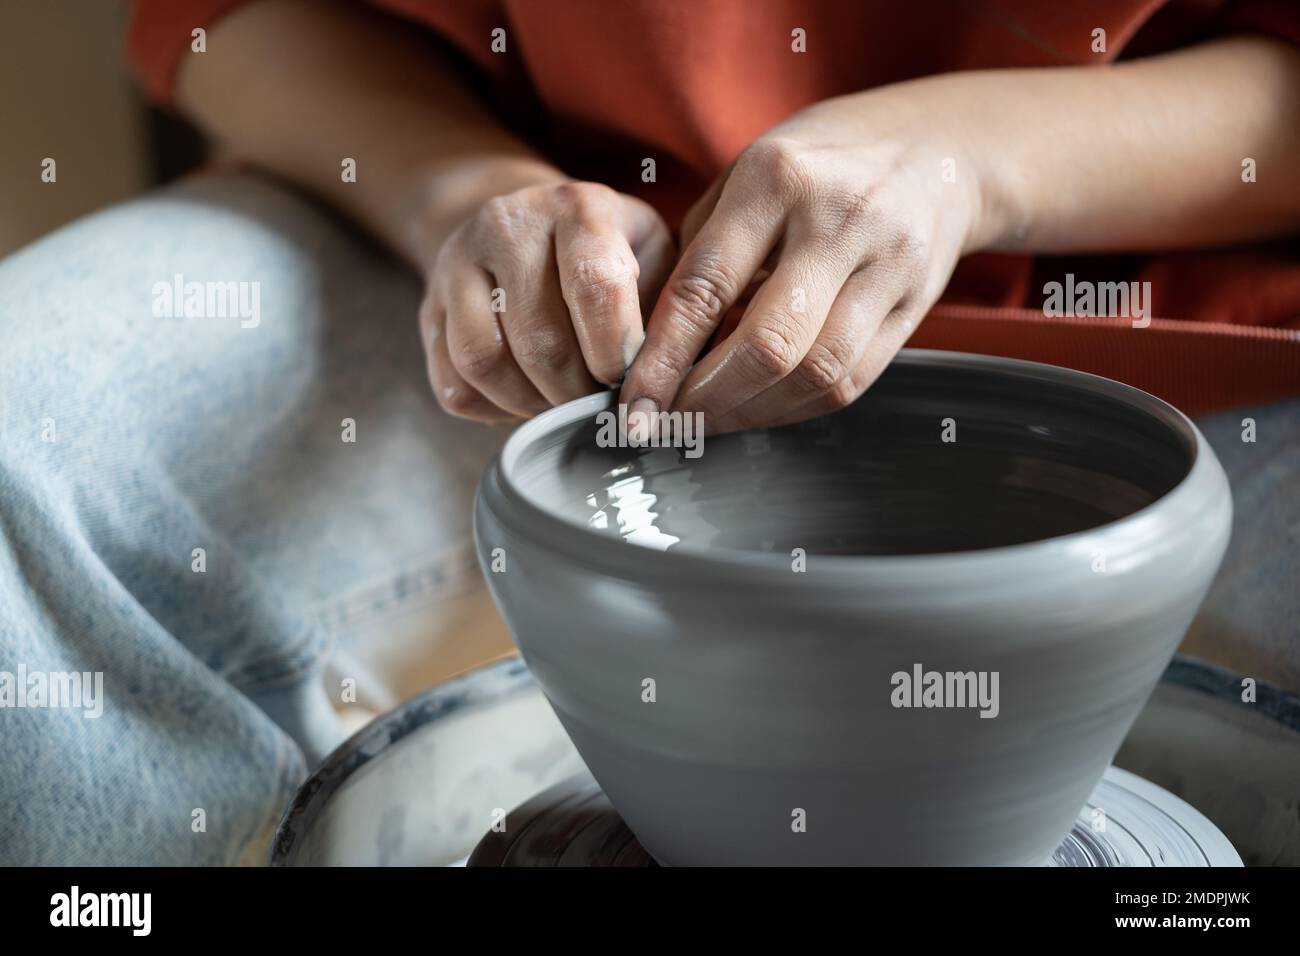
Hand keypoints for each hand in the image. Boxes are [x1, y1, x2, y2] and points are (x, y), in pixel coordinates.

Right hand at [421, 181, 673, 421]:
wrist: (521, 223)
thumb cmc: (609, 253)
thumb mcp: (652, 253)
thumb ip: (669, 307)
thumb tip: (675, 384)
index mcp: (579, 208)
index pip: (594, 287)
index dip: (616, 352)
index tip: (631, 385)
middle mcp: (509, 225)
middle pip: (539, 338)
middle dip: (577, 393)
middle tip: (600, 409)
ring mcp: (457, 264)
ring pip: (484, 362)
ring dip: (531, 405)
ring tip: (562, 408)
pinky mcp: (428, 309)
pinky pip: (453, 384)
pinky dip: (493, 410)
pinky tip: (526, 399)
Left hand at [619, 90, 988, 433]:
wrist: (937, 153)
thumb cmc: (818, 167)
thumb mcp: (746, 175)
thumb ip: (702, 253)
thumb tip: (652, 348)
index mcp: (776, 178)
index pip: (706, 286)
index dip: (663, 359)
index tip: (633, 404)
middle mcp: (838, 219)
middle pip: (767, 344)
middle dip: (706, 398)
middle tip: (669, 420)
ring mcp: (887, 263)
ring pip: (814, 373)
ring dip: (751, 412)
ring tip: (710, 419)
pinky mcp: (916, 306)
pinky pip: (850, 381)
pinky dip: (794, 408)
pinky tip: (760, 407)